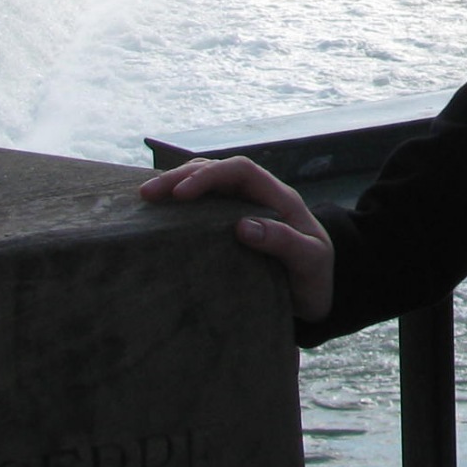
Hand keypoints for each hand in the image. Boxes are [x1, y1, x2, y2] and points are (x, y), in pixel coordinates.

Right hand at [137, 155, 335, 321]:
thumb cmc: (316, 279)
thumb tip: (243, 226)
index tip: (181, 195)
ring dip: (177, 185)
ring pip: (208, 184)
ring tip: (146, 199)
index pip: (241, 170)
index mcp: (279, 198)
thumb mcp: (310, 263)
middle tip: (148, 195)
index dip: (209, 176)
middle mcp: (259, 197)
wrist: (320, 296)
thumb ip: (285, 243)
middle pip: (218, 170)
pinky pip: (204, 207)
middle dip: (182, 176)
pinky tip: (158, 214)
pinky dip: (181, 206)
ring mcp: (244, 209)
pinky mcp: (231, 226)